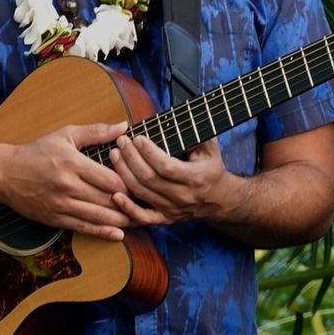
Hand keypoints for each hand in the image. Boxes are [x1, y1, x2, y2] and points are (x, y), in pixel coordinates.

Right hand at [1, 121, 131, 239]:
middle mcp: (68, 186)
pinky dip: (103, 232)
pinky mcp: (55, 218)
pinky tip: (118, 234)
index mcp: (73, 163)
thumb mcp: (65, 135)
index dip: (128, 184)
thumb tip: (124, 126)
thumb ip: (96, 132)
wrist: (4, 174)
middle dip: (129, 204)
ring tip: (137, 220)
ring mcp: (61, 204)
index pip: (110, 179)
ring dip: (120, 221)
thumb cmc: (37, 151)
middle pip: (107, 200)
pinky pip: (83, 228)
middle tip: (146, 205)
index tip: (140, 184)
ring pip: (98, 217)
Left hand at [108, 133, 236, 226]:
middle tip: (121, 142)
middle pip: (149, 178)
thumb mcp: (211, 149)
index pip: (166, 166)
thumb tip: (185, 115)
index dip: (149, 152)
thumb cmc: (211, 170)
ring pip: (142, 193)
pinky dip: (128, 208)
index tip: (138, 138)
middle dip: (131, 158)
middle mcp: (182, 195)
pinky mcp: (164, 218)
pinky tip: (115, 195)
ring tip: (115, 155)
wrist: (218, 200)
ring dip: (124, 173)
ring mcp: (172, 209)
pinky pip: (143, 218)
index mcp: (195, 177)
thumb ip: (199, 134)